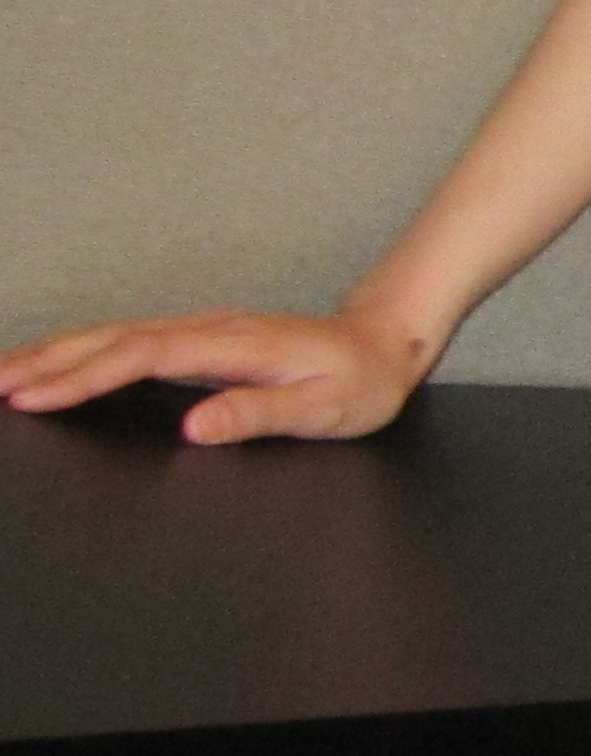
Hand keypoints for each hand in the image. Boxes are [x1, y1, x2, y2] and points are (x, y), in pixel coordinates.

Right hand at [0, 307, 435, 442]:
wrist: (387, 341)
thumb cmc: (361, 380)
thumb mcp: (324, 407)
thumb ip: (259, 413)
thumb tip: (194, 427)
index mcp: (234, 344)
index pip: (143, 357)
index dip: (86, 377)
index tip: (35, 398)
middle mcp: (210, 328)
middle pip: (115, 339)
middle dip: (49, 362)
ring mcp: (203, 329)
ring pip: (116, 335)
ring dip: (57, 352)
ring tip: (4, 374)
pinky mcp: (200, 338)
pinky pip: (130, 340)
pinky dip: (85, 350)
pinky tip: (57, 364)